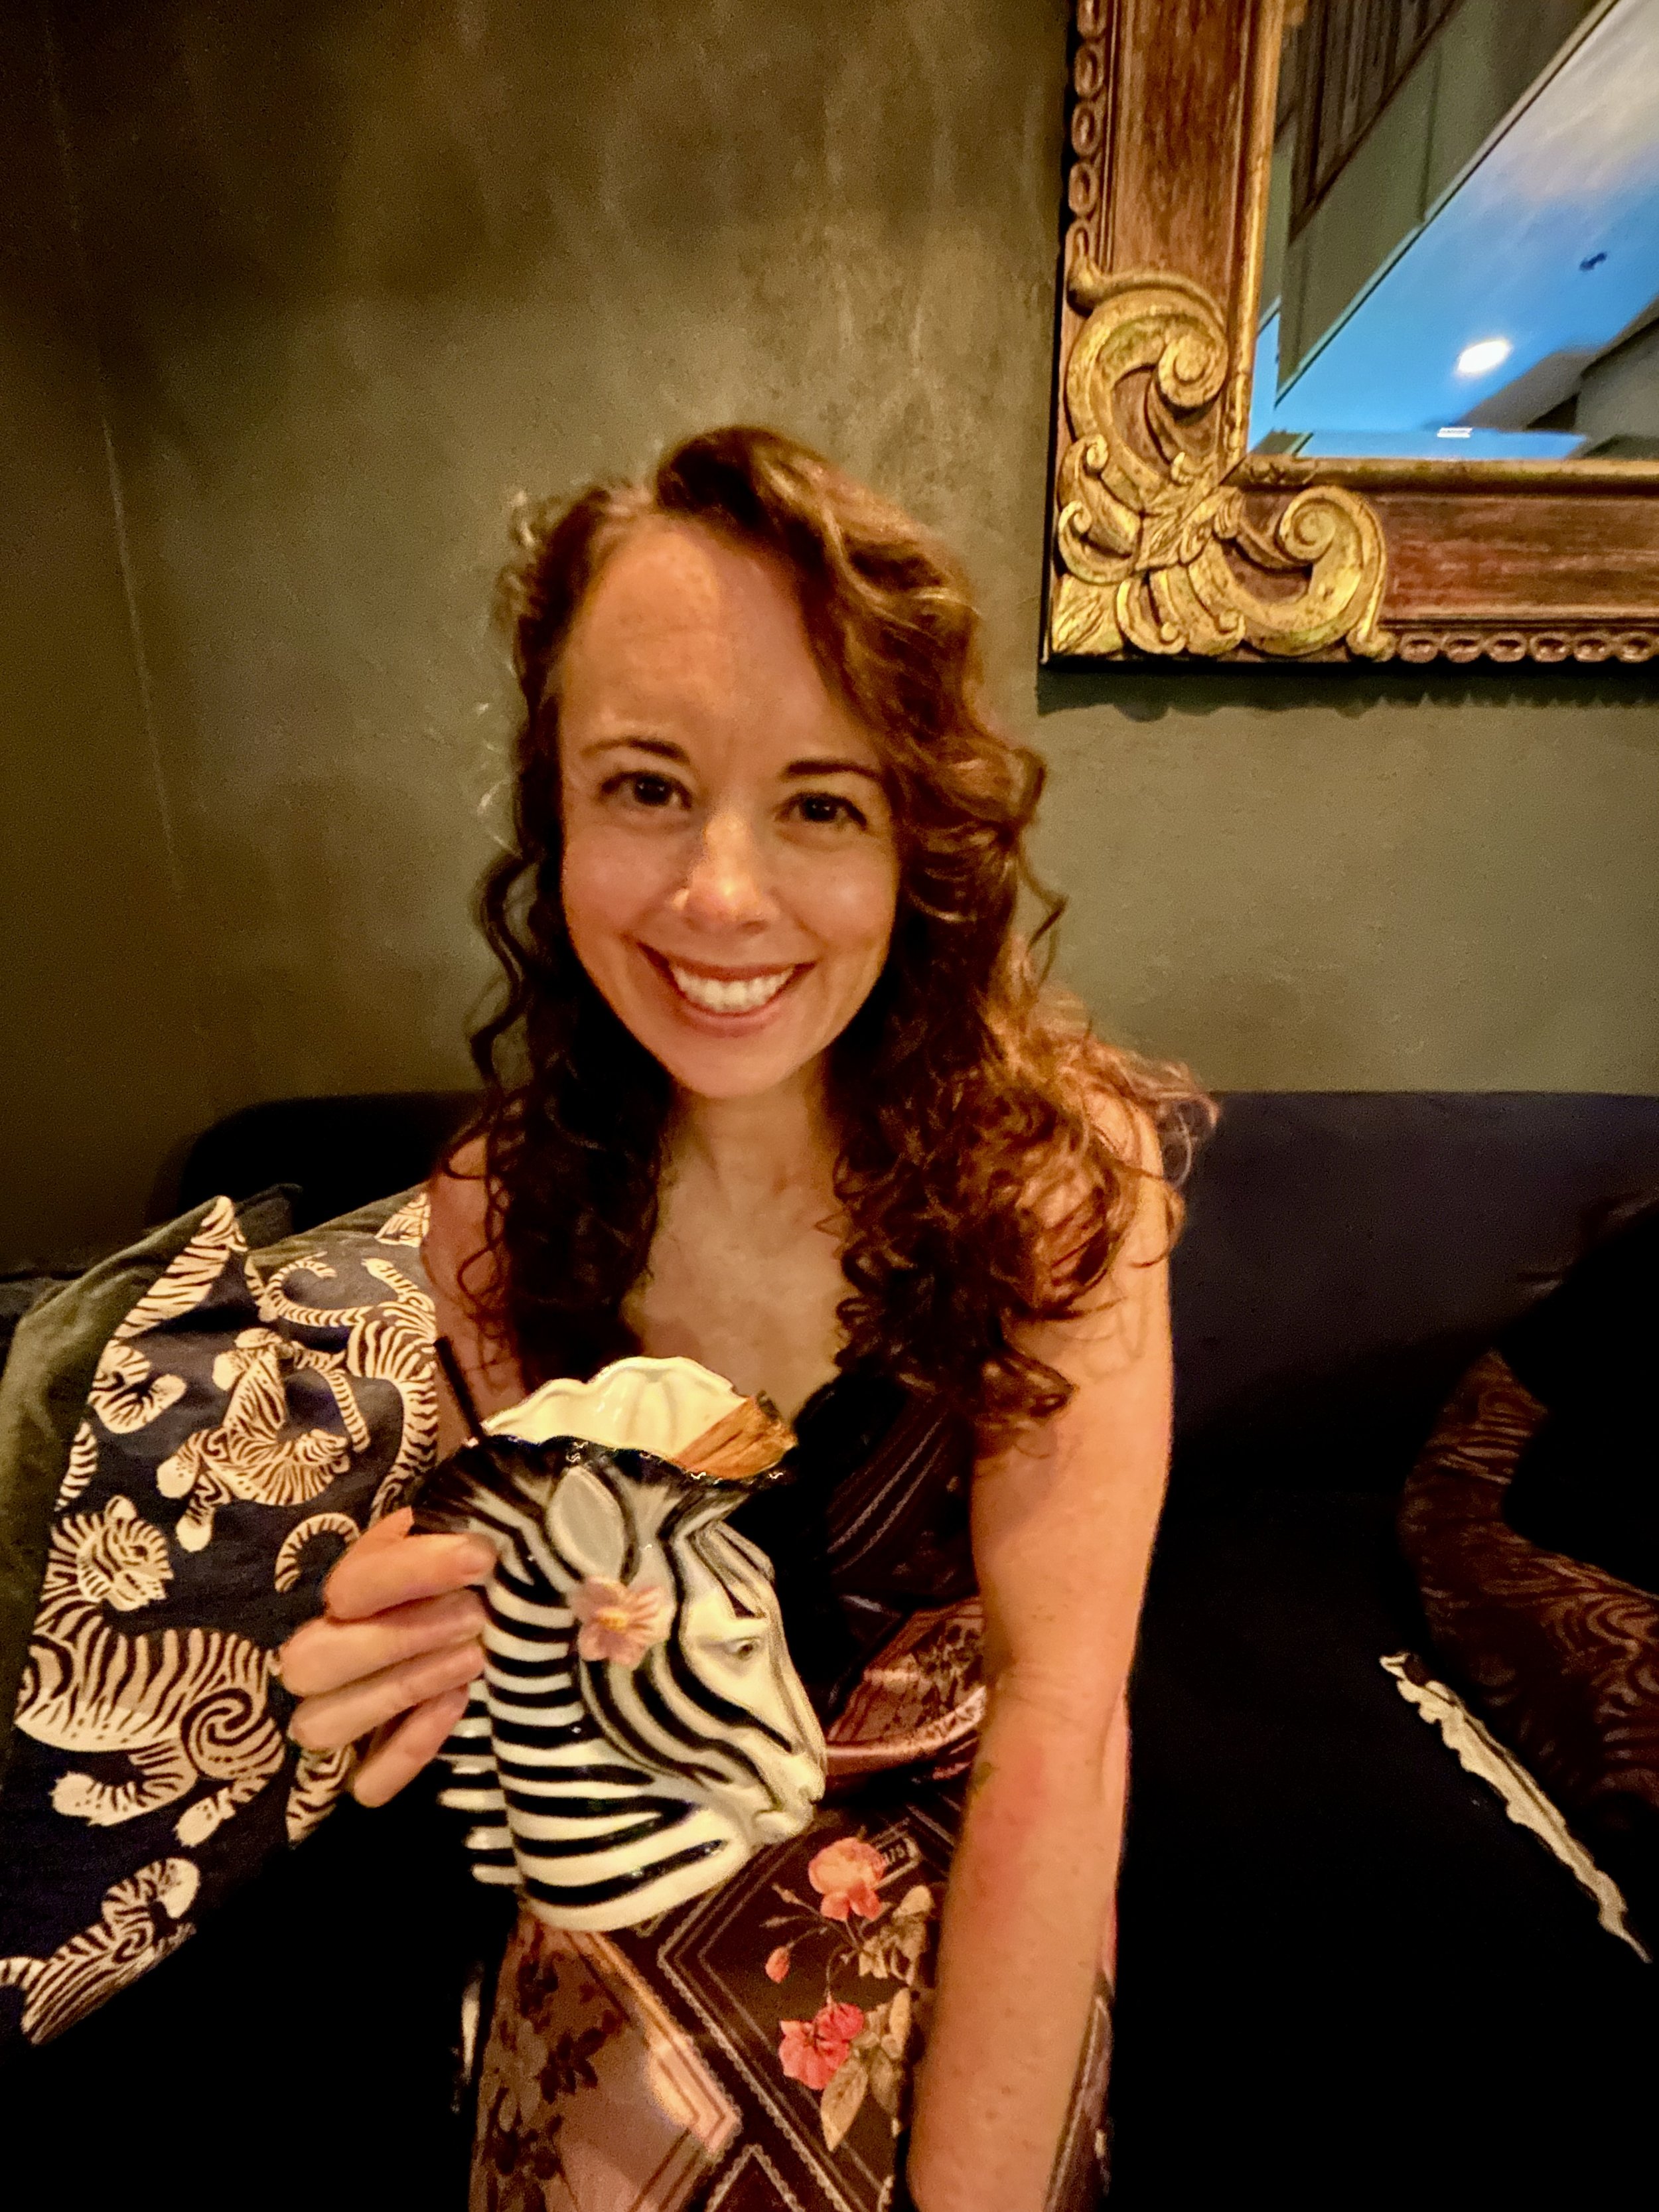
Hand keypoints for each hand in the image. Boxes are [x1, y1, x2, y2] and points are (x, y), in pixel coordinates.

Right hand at [278, 1507, 496, 1805]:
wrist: (501, 1628)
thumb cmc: (479, 1583)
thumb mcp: (465, 1548)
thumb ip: (457, 1528)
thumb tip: (466, 1517)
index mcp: (350, 1593)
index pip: (352, 1584)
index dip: (412, 1570)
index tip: (482, 1557)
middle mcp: (327, 1654)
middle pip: (313, 1661)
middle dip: (398, 1637)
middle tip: (474, 1617)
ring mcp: (341, 1717)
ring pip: (323, 1723)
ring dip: (399, 1688)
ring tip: (474, 1658)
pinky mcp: (370, 1771)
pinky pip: (365, 1783)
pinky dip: (405, 1753)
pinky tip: (456, 1709)